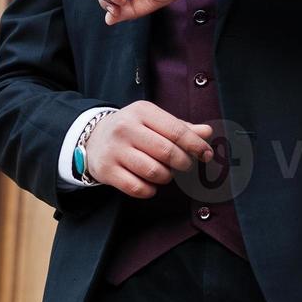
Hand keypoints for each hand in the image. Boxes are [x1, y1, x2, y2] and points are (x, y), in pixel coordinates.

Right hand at [84, 101, 213, 197]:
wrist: (94, 138)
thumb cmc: (133, 130)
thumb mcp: (155, 121)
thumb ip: (181, 128)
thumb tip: (207, 132)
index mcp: (142, 111)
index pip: (176, 130)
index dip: (196, 145)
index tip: (207, 155)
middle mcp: (126, 128)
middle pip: (167, 152)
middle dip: (183, 163)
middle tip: (184, 165)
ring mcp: (114, 150)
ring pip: (154, 172)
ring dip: (166, 176)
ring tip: (164, 172)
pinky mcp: (107, 170)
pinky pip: (138, 188)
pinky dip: (150, 190)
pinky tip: (149, 183)